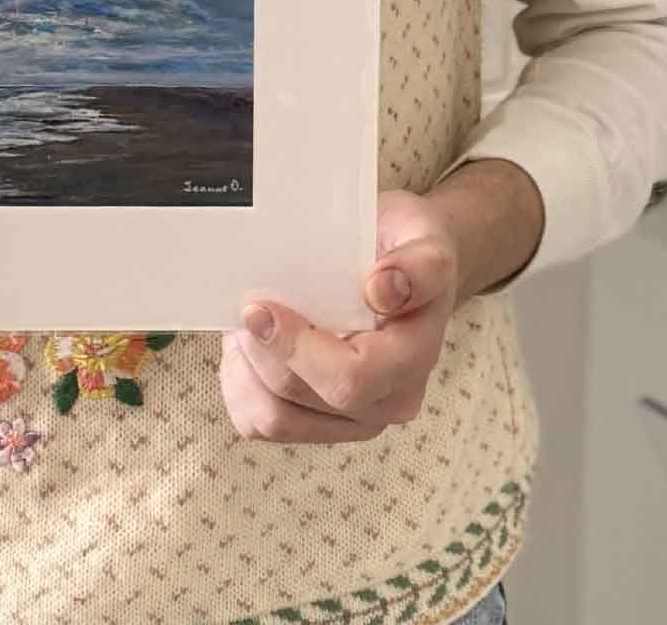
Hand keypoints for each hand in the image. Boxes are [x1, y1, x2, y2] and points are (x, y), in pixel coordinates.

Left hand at [221, 189, 459, 442]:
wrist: (396, 268)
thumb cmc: (403, 248)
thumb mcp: (425, 240)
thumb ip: (418, 265)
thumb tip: (381, 291)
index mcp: (414, 358)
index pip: (352, 378)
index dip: (296, 347)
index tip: (261, 307)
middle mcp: (388, 401)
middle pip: (300, 394)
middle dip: (260, 349)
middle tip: (245, 305)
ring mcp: (352, 421)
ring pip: (275, 417)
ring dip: (247, 368)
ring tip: (245, 324)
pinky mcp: (316, 425)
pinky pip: (260, 424)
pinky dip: (241, 386)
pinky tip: (247, 349)